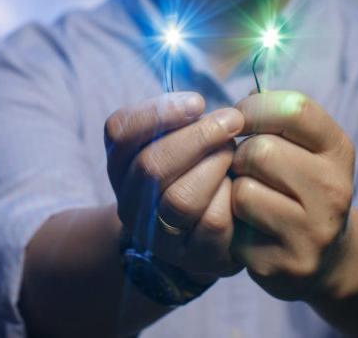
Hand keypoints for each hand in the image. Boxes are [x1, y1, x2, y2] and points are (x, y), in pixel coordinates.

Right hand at [104, 92, 245, 277]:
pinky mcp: (194, 256)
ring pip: (180, 198)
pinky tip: (238, 183)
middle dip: (198, 136)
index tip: (198, 102)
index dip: (158, 111)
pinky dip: (230, 195)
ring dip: (215, 165)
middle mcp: (130, 201)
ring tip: (235, 152)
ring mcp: (159, 235)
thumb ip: (185, 119)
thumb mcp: (178, 142)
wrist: (203, 238)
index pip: (119, 131)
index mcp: (120, 164)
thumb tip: (215, 101)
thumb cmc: (195, 173)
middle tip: (232, 121)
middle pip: (151, 165)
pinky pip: (212, 222)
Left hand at [230, 91, 355, 300]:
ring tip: (251, 197)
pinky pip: (235, 228)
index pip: (293, 109)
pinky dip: (233, 223)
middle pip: (260, 151)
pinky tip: (251, 227)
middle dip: (242, 156)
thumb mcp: (306, 145)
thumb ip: (276, 116)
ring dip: (236, 190)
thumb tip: (240, 100)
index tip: (242, 119)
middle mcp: (334, 191)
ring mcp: (312, 232)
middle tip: (248, 168)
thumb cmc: (302, 185)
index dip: (255, 107)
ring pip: (244, 190)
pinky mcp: (284, 264)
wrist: (328, 257)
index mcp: (339, 150)